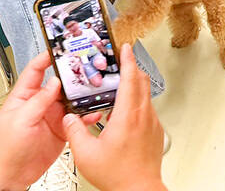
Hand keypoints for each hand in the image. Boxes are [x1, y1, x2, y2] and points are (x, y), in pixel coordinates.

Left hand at [0, 53, 100, 189]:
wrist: (12, 176)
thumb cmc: (6, 149)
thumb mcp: (21, 120)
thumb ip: (39, 100)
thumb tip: (55, 81)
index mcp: (24, 96)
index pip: (35, 70)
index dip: (47, 58)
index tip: (60, 49)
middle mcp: (40, 104)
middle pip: (59, 83)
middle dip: (73, 75)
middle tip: (87, 67)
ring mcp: (52, 116)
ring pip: (71, 99)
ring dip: (83, 95)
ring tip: (95, 90)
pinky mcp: (62, 129)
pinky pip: (78, 118)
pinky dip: (87, 115)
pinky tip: (94, 113)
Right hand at [63, 44, 166, 190]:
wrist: (139, 190)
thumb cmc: (118, 175)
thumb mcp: (85, 154)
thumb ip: (75, 131)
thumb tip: (69, 118)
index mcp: (128, 116)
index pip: (130, 78)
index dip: (128, 60)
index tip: (126, 47)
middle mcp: (144, 116)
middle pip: (141, 82)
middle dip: (131, 68)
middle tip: (122, 60)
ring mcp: (152, 123)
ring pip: (146, 95)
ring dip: (134, 85)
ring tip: (120, 85)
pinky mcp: (155, 132)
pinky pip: (147, 109)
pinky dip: (137, 102)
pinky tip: (124, 112)